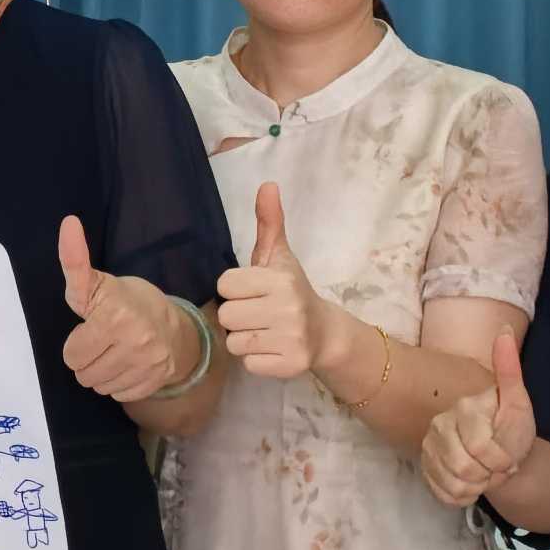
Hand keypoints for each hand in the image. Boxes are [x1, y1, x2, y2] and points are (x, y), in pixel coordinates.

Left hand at [55, 218, 195, 403]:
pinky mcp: (154, 382)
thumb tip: (67, 223)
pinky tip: (130, 365)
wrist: (177, 326)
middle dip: (87, 358)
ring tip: (115, 352)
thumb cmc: (131, 302)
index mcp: (114, 316)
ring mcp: (147, 365)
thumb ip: (75, 262)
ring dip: (102, 373)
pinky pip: (118, 394)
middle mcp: (133, 342)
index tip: (93, 328)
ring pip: (98, 386)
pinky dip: (119, 383)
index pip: (72, 354)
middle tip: (103, 341)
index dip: (78, 342)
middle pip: (82, 373)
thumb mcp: (101, 282)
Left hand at [212, 183, 340, 384]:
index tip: (253, 292)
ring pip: (234, 342)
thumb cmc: (292, 291)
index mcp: (279, 279)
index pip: (225, 285)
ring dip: (244, 339)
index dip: (235, 289)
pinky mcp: (289, 365)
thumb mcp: (280, 256)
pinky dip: (255, 360)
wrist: (325, 333)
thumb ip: (269, 222)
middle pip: (226, 315)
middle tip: (258, 314)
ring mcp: (289, 338)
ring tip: (264, 331)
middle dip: (238, 316)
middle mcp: (286, 307)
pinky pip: (247, 364)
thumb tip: (267, 184)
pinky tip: (271, 349)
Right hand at [421, 333, 536, 509]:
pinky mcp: (425, 470)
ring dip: (478, 487)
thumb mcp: (518, 401)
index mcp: (463, 409)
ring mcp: (429, 449)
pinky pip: (443, 495)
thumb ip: (509, 371)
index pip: (482, 449)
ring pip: (453, 484)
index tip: (509, 455)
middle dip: (490, 475)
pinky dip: (463, 497)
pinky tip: (472, 485)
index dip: (502, 460)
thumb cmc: (511, 428)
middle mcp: (439, 426)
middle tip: (498, 466)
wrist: (499, 454)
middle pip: (465, 469)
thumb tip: (505, 330)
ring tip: (486, 474)